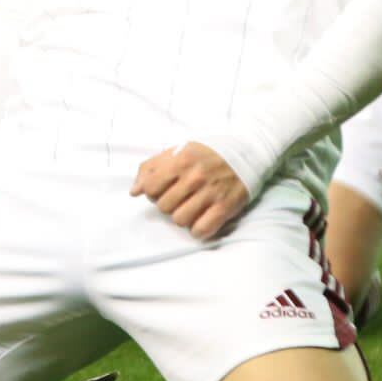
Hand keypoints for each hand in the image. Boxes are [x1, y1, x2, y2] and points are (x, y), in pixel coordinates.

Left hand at [131, 142, 250, 239]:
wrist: (247, 151)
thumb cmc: (208, 152)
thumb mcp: (179, 150)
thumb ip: (152, 167)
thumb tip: (134, 191)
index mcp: (181, 160)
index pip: (151, 188)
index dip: (153, 192)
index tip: (163, 190)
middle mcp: (195, 176)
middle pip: (164, 206)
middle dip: (168, 204)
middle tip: (180, 198)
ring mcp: (211, 193)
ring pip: (180, 220)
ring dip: (183, 217)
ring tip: (191, 207)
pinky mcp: (225, 207)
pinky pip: (201, 230)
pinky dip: (198, 229)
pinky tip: (202, 219)